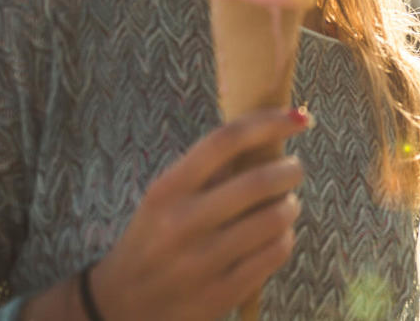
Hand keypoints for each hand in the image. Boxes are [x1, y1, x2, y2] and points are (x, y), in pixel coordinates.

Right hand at [89, 108, 309, 319]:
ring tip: (285, 205)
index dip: (269, 123)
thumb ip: (208, 172)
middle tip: (293, 169)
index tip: (298, 118)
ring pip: (274, 219)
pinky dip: (285, 238)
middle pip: (259, 181)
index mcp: (167, 190)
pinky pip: (274, 254)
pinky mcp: (221, 294)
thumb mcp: (165, 199)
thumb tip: (268, 136)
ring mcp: (202, 262)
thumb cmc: (154, 238)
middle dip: (290, 170)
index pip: (225, 140)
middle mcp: (182, 223)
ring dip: (290, 206)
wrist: (121, 305)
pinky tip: (277, 236)